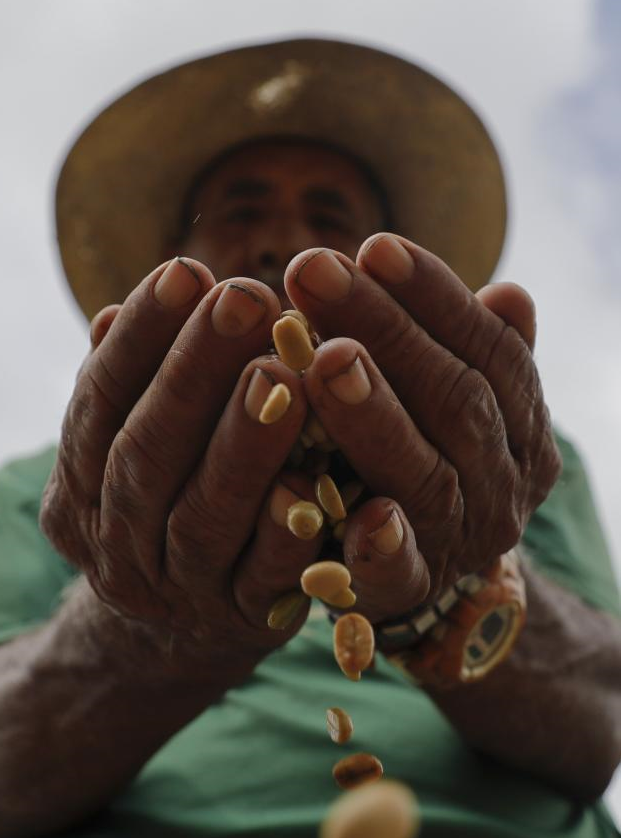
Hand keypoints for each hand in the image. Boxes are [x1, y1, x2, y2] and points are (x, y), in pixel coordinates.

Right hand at [40, 258, 322, 665]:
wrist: (179, 630)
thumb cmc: (166, 502)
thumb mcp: (133, 446)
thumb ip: (132, 388)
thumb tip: (112, 315)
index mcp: (82, 486)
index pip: (98, 404)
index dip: (140, 340)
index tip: (185, 271)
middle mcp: (119, 541)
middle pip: (146, 455)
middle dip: (192, 373)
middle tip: (243, 299)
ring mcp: (181, 587)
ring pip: (203, 514)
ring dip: (241, 443)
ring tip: (281, 372)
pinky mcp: (248, 620)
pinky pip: (266, 577)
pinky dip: (287, 528)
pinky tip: (314, 476)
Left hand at [284, 234, 561, 622]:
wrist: (435, 575)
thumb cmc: (431, 457)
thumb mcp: (459, 404)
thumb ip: (476, 353)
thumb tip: (512, 293)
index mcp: (522, 426)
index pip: (491, 350)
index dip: (435, 296)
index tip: (374, 245)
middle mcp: (504, 482)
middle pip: (457, 399)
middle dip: (386, 329)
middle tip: (314, 271)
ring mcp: (460, 540)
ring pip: (427, 475)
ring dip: (375, 415)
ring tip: (323, 356)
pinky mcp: (409, 593)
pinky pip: (401, 574)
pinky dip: (381, 544)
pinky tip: (357, 510)